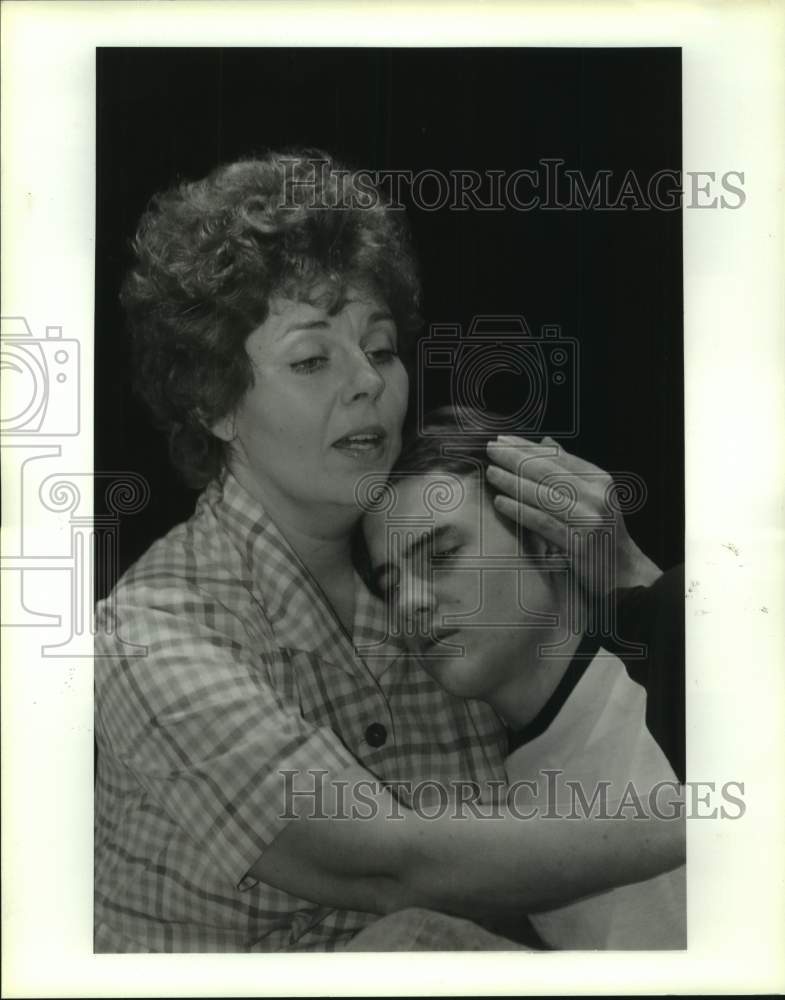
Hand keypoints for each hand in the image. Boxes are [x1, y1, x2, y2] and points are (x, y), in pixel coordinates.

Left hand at [485, 435, 662, 594]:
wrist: (623, 572)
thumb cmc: (601, 531)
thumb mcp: (592, 496)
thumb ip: (569, 470)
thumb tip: (545, 442)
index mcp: (600, 480)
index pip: (558, 457)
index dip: (528, 447)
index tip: (503, 439)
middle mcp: (597, 496)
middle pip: (548, 472)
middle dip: (515, 458)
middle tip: (491, 449)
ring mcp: (589, 519)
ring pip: (542, 495)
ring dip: (512, 482)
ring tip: (491, 472)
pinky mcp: (579, 543)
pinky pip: (542, 522)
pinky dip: (519, 510)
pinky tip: (500, 502)